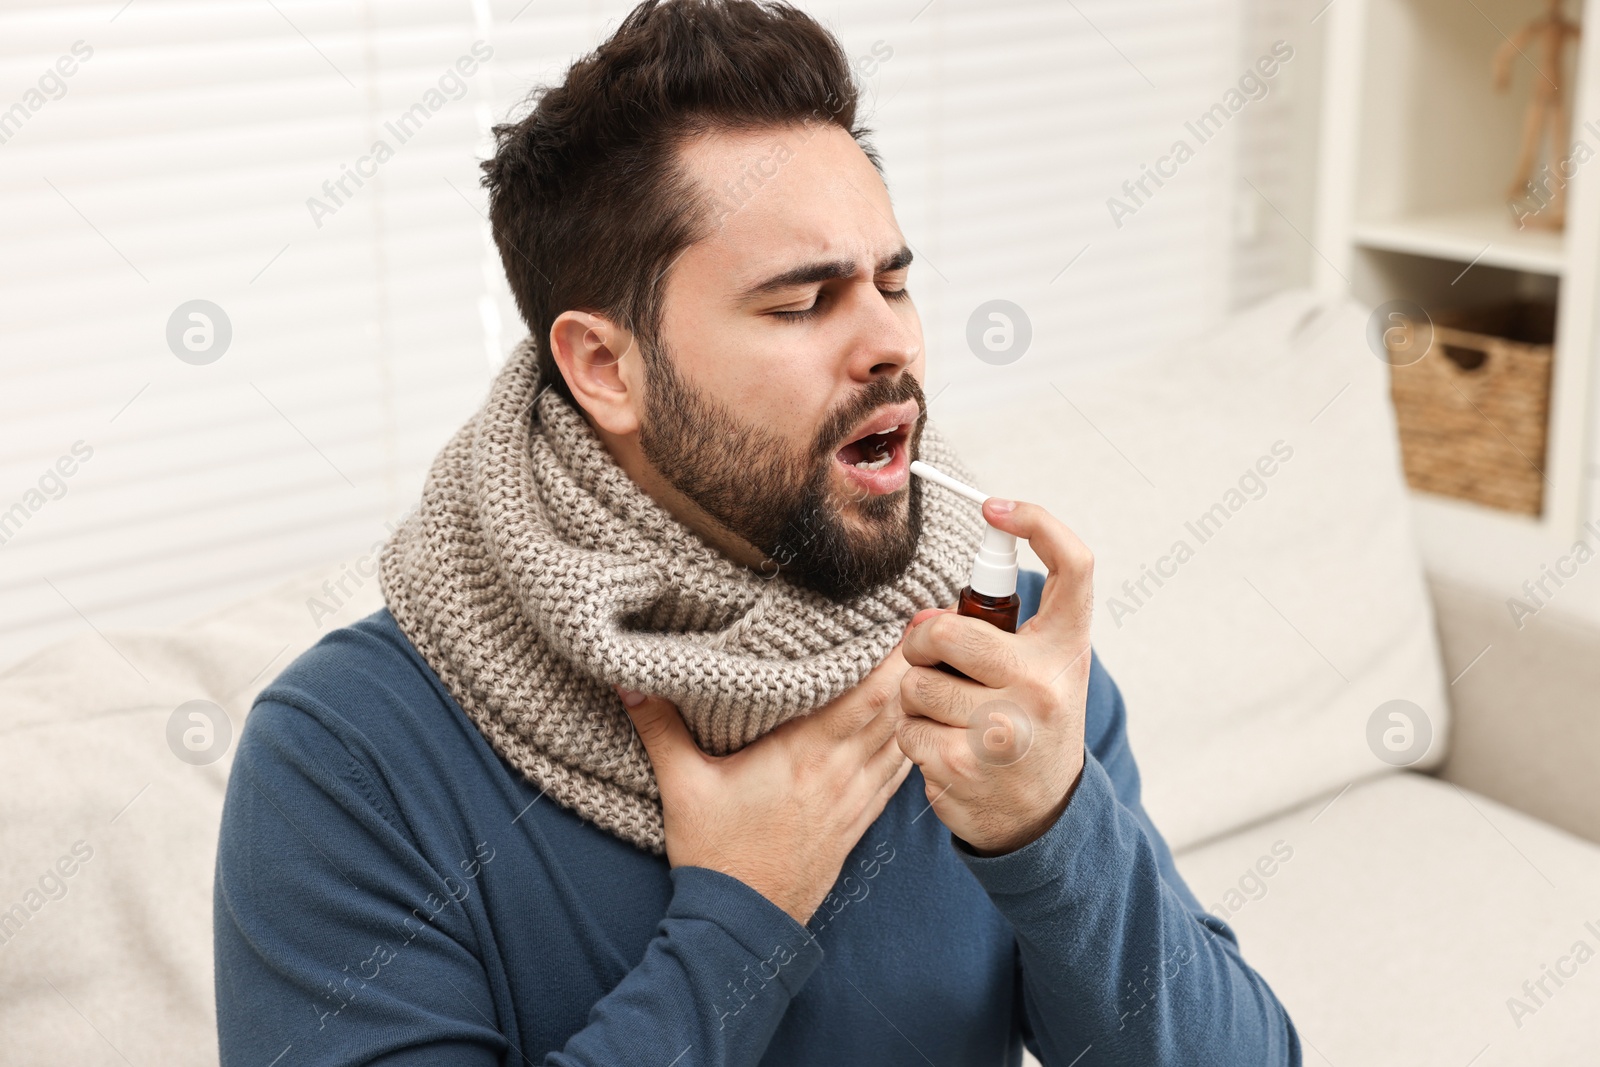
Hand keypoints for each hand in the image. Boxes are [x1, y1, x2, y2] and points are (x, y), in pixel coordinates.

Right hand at [617, 644, 914, 924]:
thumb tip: (628, 680)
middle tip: (924, 633)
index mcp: (805, 755)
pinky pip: (896, 775)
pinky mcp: (858, 823)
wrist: (743, 925)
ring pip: (900, 741)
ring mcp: (854, 800)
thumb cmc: (715, 855)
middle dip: (913, 670)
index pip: (866, 697)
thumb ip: (660, 728)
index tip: (902, 622)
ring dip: (914, 705)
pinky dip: (907, 744)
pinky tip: (911, 727)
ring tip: (925, 669)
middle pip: (894, 711)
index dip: (892, 658)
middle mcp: (840, 773)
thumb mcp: (682, 786)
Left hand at [896, 497, 1092, 856]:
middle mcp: (1044, 684)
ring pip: (916, 683)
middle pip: (946, 631)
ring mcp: (1005, 729)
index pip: (1072, 565)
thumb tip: (922, 619)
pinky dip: (912, 735)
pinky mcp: (967, 766)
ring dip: (916, 696)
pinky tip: (944, 746)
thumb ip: (994, 630)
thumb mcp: (1038, 667)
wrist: (1042, 812)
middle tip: (930, 655)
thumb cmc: (1030, 719)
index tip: (994, 507)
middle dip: (920, 641)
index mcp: (1066, 648)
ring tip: (948, 712)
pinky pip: (906, 728)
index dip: (1036, 521)